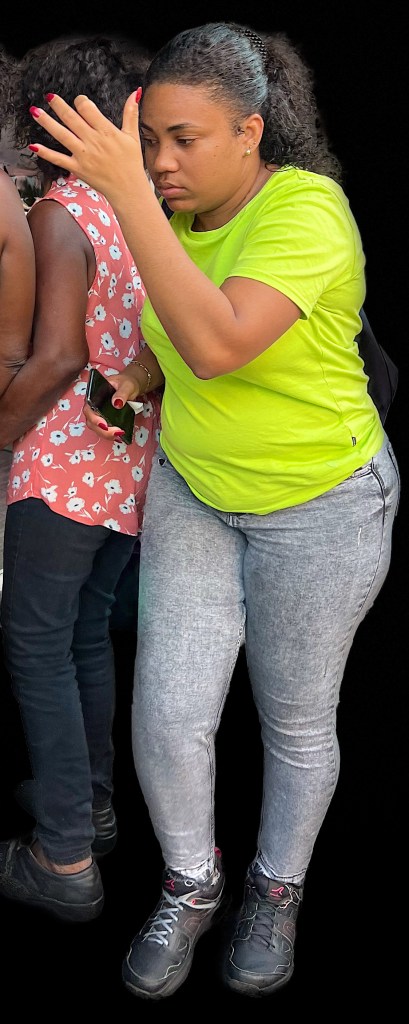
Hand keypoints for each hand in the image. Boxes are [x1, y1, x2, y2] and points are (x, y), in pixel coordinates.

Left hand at [29, 90, 144, 204]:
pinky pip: (58, 159)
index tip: (79, 101)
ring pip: (61, 134)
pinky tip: (33, 146)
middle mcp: (93, 141)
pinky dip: (45, 153)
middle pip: (71, 118)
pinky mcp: (78, 169)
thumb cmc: (131, 164)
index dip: (81, 101)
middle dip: (58, 105)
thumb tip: (135, 92)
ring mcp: (84, 155)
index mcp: (106, 131)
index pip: (87, 108)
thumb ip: (131, 113)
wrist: (128, 190)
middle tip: (49, 96)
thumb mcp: (133, 136)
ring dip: (46, 122)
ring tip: (35, 111)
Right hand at [84, 368, 141, 440]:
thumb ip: (122, 393)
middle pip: (91, 422)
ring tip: (120, 434)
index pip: (88, 409)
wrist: (129, 386)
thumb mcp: (126, 385)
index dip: (94, 419)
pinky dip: (111, 434)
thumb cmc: (126, 383)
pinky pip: (104, 430)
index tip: (104, 424)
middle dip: (102, 430)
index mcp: (94, 395)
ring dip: (107, 434)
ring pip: (97, 428)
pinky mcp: (105, 419)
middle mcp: (93, 406)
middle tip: (117, 432)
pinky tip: (120, 436)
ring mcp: (99, 414)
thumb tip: (117, 403)